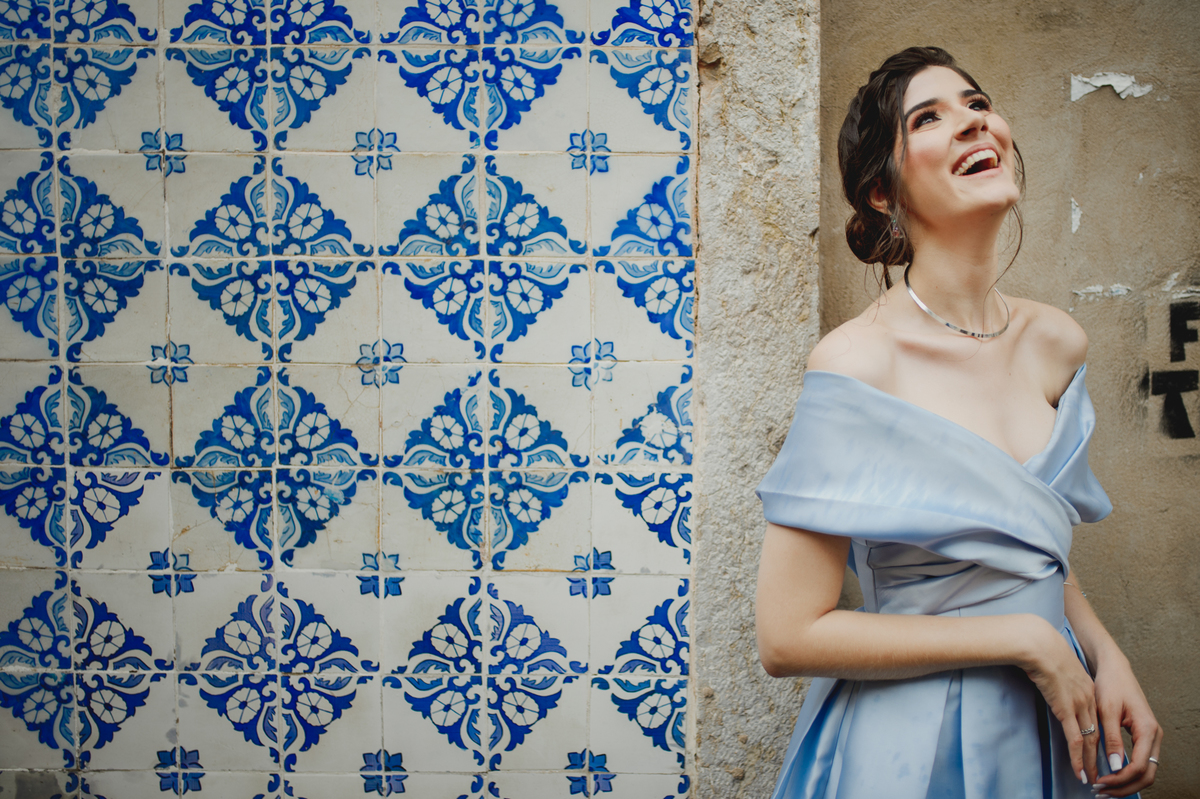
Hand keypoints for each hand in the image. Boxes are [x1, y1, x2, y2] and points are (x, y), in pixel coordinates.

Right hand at [1020, 618, 1099, 784]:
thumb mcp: (1057, 667)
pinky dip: (1079, 758)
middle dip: (1100, 756)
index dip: (1100, 739)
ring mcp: (1079, 704)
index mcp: (1088, 688)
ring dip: (1091, 763)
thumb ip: (1060, 680)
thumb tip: (1052, 684)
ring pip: (1091, 741)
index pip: (1097, 720)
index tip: (1099, 752)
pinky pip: (1075, 739)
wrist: (1038, 644)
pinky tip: (1080, 771)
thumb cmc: (1041, 650)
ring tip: (1092, 779)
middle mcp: (1088, 698)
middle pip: (1098, 734)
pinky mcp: (1066, 709)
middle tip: (1101, 774)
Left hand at [1089, 651, 1160, 796]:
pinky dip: (1127, 774)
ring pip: (1145, 772)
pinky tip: (1110, 776)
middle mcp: (1154, 736)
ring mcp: (1151, 738)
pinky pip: (1141, 763)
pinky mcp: (1144, 738)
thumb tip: (1115, 766)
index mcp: (1147, 729)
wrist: (1115, 670)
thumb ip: (1111, 739)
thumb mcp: (1106, 710)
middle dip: (1124, 787)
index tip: (1099, 782)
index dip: (1119, 778)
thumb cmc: (1110, 685)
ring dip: (1125, 783)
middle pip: (1146, 775)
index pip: (1139, 766)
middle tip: (1100, 791)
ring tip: (1103, 788)